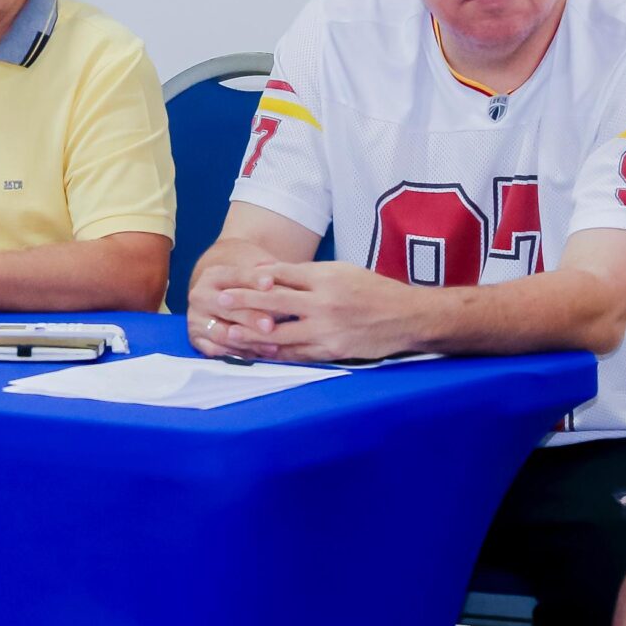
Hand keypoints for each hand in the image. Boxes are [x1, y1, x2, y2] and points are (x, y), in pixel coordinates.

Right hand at [186, 260, 288, 360]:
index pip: (234, 277)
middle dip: (250, 317)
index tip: (270, 284)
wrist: (225, 301)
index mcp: (213, 276)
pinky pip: (217, 351)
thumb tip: (282, 283)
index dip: (252, 280)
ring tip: (271, 345)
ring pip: (221, 334)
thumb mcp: (256, 272)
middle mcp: (200, 296)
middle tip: (270, 325)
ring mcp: (196, 319)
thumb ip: (268, 275)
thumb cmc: (248, 285)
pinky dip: (239, 354)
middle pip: (226, 308)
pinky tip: (258, 355)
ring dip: (247, 341)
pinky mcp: (197, 340)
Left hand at [210, 261, 422, 363]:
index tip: (230, 279)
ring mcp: (328, 330)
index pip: (281, 276)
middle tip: (219, 301)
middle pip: (275, 303)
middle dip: (244, 303)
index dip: (252, 279)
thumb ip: (307, 275)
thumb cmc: (373, 290)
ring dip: (251, 335)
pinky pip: (297, 354)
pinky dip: (275, 353)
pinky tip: (257, 352)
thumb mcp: (342, 271)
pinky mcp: (332, 351)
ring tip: (228, 334)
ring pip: (281, 334)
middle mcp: (324, 303)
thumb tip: (269, 276)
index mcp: (326, 278)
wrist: (407, 318)